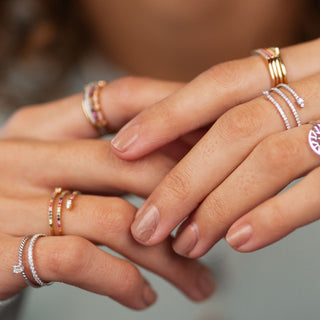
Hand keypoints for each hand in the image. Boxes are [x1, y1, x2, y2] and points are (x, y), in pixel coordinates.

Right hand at [0, 82, 215, 309]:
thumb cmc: (15, 205)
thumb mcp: (50, 164)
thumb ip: (100, 157)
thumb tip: (176, 165)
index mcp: (41, 126)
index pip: (121, 99)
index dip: (177, 118)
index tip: (218, 147)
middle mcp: (24, 155)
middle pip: (130, 165)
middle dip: (186, 198)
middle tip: (219, 227)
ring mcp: (7, 202)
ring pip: (116, 220)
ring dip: (167, 257)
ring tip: (198, 281)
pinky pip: (78, 259)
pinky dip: (121, 281)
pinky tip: (144, 298)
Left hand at [108, 38, 319, 255]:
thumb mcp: (291, 96)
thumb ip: (245, 115)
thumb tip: (185, 153)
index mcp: (290, 65)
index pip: (215, 85)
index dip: (165, 114)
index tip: (122, 146)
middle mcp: (317, 82)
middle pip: (230, 130)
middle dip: (181, 182)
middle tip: (145, 226)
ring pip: (266, 159)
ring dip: (218, 207)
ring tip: (186, 243)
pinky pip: (319, 186)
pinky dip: (275, 215)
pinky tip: (239, 242)